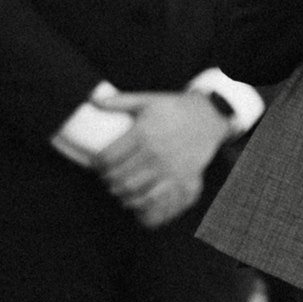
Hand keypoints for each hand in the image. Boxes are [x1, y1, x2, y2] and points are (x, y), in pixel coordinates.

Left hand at [90, 91, 227, 227]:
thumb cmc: (175, 108)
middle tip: (105, 177)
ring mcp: (168, 167)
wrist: (210, 116)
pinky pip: (154, 197)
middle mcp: (153, 152)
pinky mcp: (180, 177)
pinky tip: (133, 199)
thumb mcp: (148, 100)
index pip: (107, 157)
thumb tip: (92, 99)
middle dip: (106, 179)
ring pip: (132, 189)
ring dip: (119, 192)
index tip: (96, 165)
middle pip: (117, 175)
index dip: (96, 164)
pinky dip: (139, 202)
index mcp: (142, 134)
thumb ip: (120, 101)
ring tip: (117, 189)